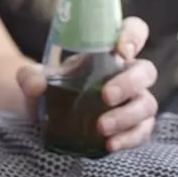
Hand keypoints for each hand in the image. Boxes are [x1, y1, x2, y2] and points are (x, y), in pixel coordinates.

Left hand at [17, 16, 159, 152]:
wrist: (45, 116)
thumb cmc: (47, 87)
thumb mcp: (33, 78)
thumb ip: (30, 76)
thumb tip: (37, 84)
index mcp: (108, 52)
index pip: (134, 31)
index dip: (133, 35)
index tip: (120, 49)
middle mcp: (125, 73)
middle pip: (146, 71)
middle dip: (129, 83)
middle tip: (105, 96)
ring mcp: (132, 101)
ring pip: (147, 103)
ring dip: (127, 116)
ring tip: (101, 127)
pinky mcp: (132, 127)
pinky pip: (142, 132)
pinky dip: (130, 139)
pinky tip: (110, 144)